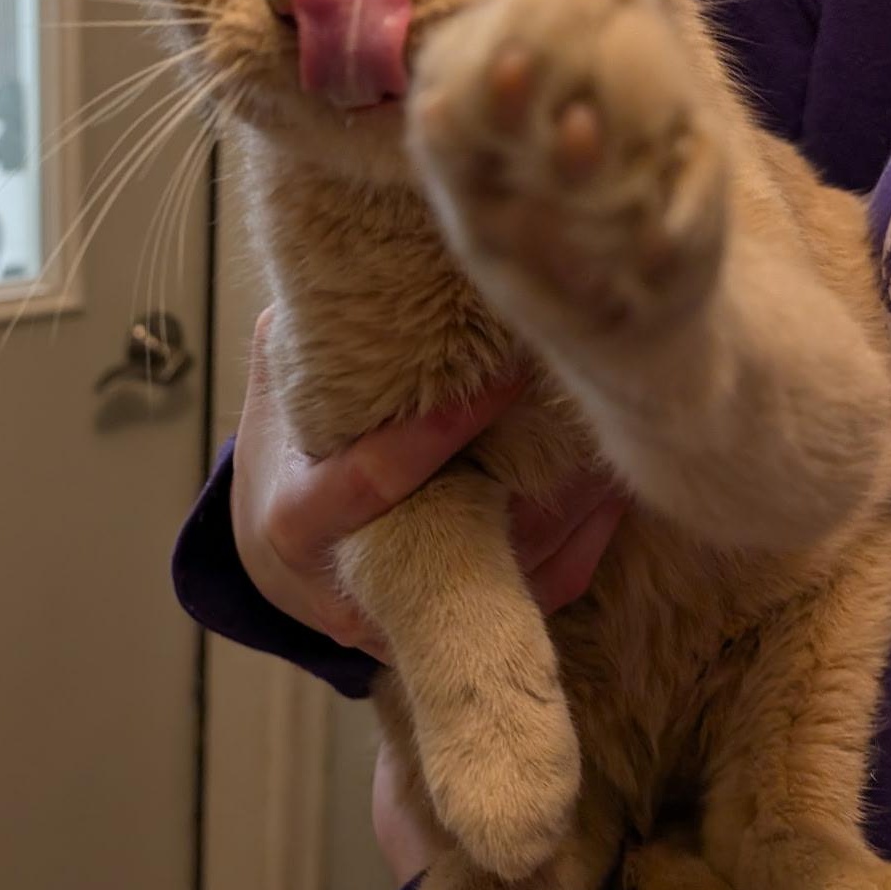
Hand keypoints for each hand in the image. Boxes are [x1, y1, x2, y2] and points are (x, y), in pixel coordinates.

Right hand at [230, 307, 626, 659]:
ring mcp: (405, 616)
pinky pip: (533, 596)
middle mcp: (352, 580)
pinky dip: (581, 545)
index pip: (374, 477)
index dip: (440, 429)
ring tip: (615, 438)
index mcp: (299, 517)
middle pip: (460, 537)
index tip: (504, 374)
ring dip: (572, 508)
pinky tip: (611, 490)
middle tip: (584, 415)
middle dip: (530, 479)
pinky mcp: (454, 628)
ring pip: (510, 574)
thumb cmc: (282, 455)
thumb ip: (316, 338)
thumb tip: (372, 261)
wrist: (274, 558)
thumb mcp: (279, 391)